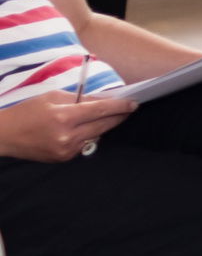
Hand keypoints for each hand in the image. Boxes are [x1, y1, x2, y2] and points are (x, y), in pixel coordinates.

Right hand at [0, 89, 136, 163]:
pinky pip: (86, 145)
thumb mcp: (52, 97)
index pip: (100, 110)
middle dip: (119, 116)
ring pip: (97, 136)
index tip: (134, 103)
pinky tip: (87, 129)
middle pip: (104, 125)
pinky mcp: (65, 158)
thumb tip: (104, 100)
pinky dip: (89, 135)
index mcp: (63, 117)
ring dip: (104, 126)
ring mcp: (67, 150)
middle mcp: (67, 136)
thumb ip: (80, 99)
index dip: (120, 106)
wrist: (5, 135)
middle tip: (129, 109)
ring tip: (109, 116)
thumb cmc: (27, 112)